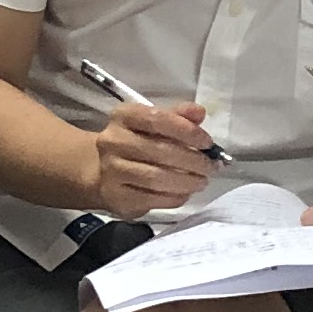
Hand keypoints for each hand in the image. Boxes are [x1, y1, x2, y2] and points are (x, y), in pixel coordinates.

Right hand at [89, 98, 218, 215]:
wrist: (101, 170)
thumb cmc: (136, 142)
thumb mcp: (153, 122)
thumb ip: (178, 116)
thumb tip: (199, 112)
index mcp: (123, 116)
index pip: (157, 119)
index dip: (186, 131)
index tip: (207, 142)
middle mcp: (112, 141)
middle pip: (159, 151)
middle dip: (192, 160)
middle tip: (211, 166)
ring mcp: (111, 170)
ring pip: (156, 178)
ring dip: (186, 181)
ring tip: (202, 181)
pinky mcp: (116, 196)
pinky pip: (152, 199)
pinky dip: (174, 197)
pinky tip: (185, 193)